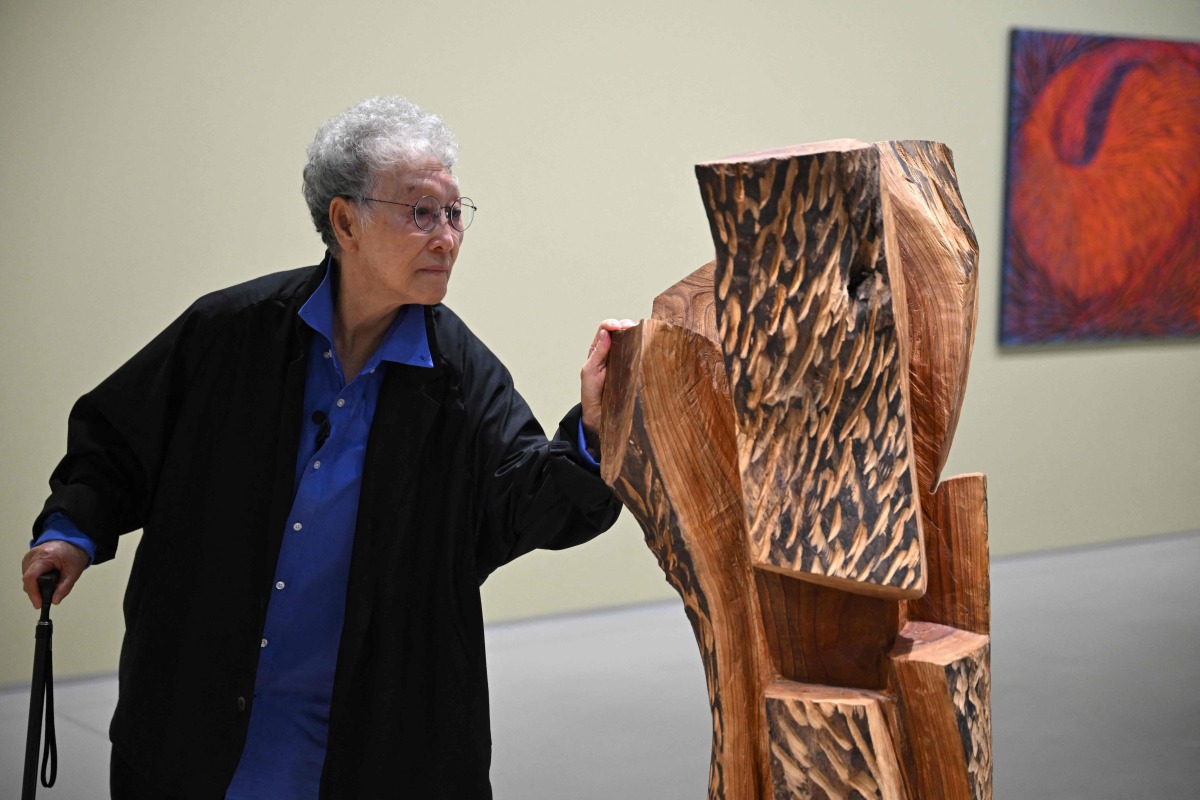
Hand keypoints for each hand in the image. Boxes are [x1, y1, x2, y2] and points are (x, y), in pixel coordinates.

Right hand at [22, 540, 89, 608]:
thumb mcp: (74, 572)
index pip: (31, 577)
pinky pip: (28, 573)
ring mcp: (29, 556)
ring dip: (35, 586)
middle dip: (36, 591)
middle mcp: (33, 555)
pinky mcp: (28, 559)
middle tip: (47, 597)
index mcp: (45, 556)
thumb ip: (65, 587)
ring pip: (27, 577)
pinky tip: (44, 581)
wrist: (72, 541)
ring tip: (48, 587)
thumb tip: (55, 600)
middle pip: (28, 579)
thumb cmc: (73, 554)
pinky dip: (35, 580)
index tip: (38, 604)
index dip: (33, 593)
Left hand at [580, 318, 635, 453]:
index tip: (618, 326)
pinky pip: (638, 355)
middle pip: (620, 331)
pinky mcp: (633, 369)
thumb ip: (598, 353)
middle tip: (632, 327)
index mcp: (598, 349)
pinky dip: (642, 348)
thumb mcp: (590, 371)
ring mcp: (623, 359)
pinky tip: (646, 346)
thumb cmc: (592, 393)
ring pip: (631, 341)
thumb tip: (606, 333)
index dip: (611, 324)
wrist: (599, 415)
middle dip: (626, 325)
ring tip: (640, 333)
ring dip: (636, 334)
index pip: (605, 329)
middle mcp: (611, 351)